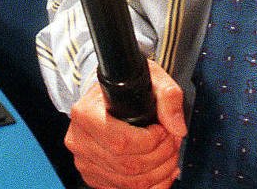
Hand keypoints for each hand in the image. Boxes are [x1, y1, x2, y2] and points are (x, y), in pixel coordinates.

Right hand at [64, 60, 186, 188]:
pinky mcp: (93, 177)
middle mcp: (79, 140)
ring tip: (170, 155)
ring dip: (160, 173)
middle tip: (173, 142)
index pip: (121, 142)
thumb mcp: (151, 78)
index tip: (163, 130)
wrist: (108, 96)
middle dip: (161, 157)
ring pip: (130, 183)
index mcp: (85, 114)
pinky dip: (152, 185)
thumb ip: (168, 97)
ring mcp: (85, 162)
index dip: (151, 141)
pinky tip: (162, 170)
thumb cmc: (127, 87)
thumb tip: (177, 128)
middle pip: (128, 166)